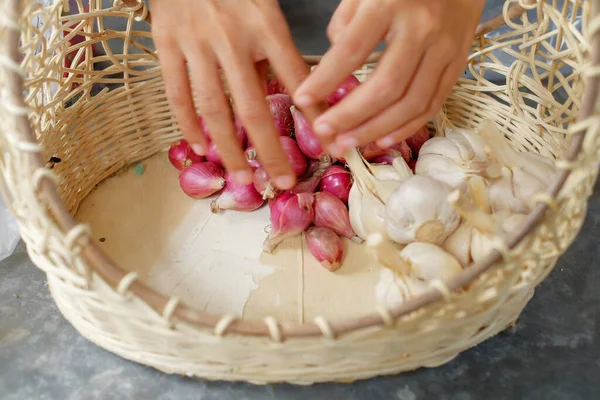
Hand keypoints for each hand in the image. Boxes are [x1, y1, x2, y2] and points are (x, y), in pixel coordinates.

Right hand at [151, 0, 322, 188]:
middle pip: (252, 106)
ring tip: (242, 177)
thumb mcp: (265, 6)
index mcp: (265, 24)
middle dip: (269, 150)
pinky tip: (200, 148)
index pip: (296, 76)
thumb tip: (302, 93)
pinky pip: (177, 94)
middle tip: (282, 181)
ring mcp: (195, 43)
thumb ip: (277, 48)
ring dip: (228, 149)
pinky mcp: (166, 45)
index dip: (313, 113)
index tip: (327, 144)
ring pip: (212, 108)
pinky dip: (188, 125)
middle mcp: (231, 37)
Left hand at [293, 0, 484, 156]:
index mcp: (390, 4)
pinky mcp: (458, 64)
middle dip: (350, 116)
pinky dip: (406, 128)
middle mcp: (421, 29)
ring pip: (410, 103)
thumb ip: (345, 25)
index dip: (325, 80)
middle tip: (324, 132)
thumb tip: (334, 69)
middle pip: (385, 86)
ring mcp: (444, 48)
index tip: (302, 100)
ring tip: (348, 144)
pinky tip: (382, 140)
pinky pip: (432, 104)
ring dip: (376, 130)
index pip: (352, 50)